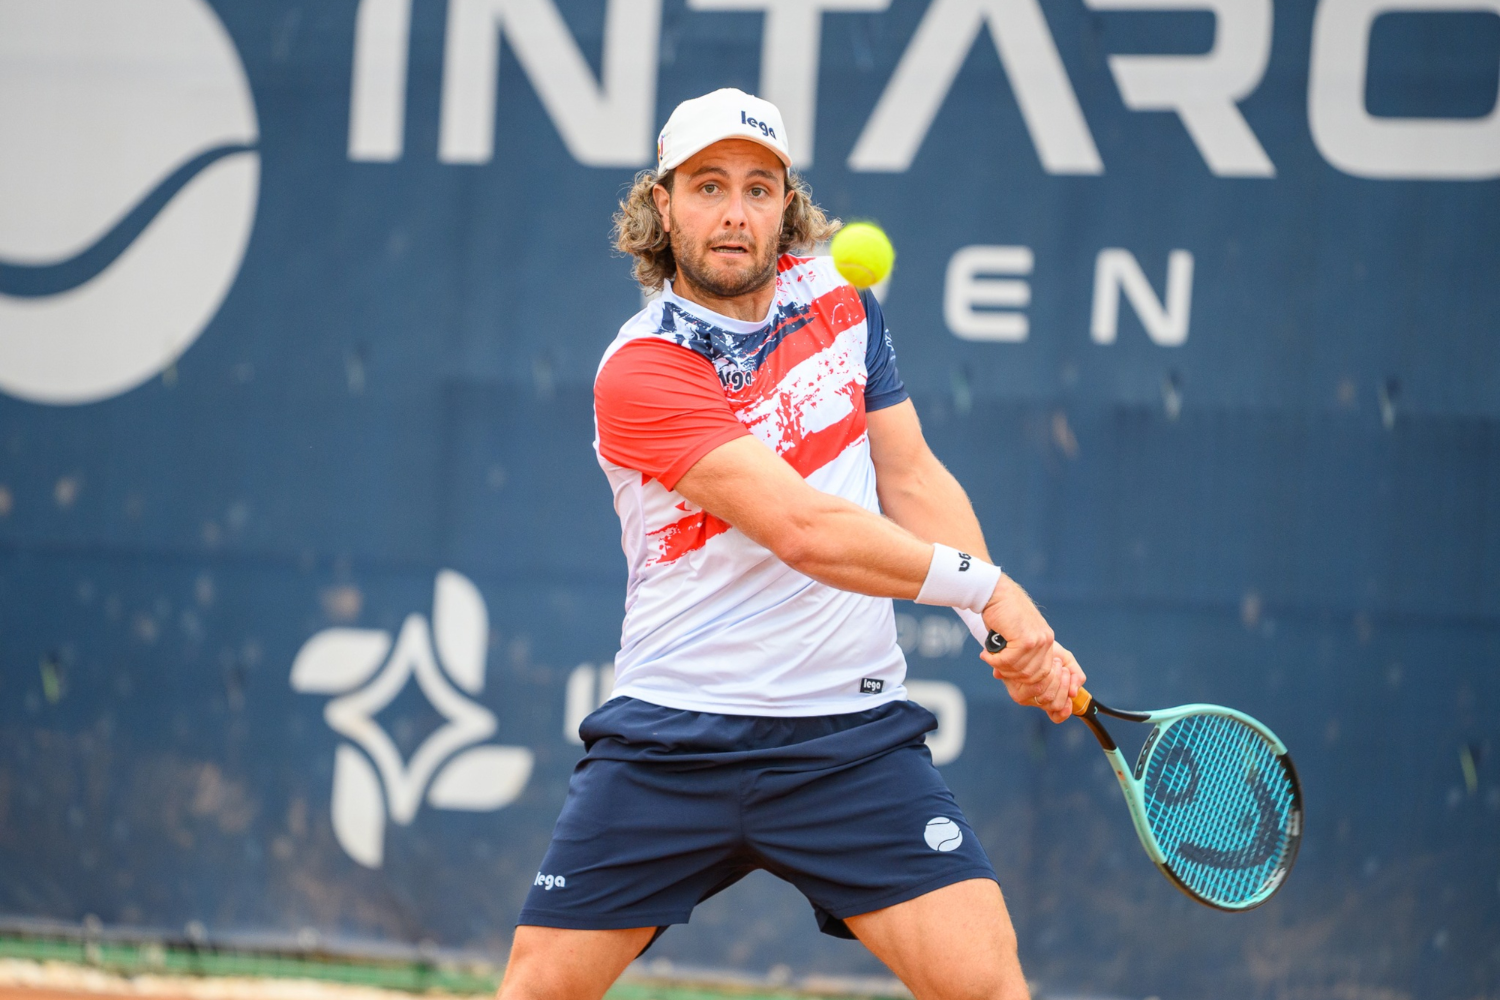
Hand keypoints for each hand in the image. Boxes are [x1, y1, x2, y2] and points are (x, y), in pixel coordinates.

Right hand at [978, 576, 1083, 721]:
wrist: (994, 593)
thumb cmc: (1002, 615)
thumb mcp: (1015, 638)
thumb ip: (1019, 658)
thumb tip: (1005, 679)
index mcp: (1048, 644)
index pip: (1052, 676)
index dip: (1046, 691)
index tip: (1029, 694)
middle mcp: (1048, 643)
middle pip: (1038, 678)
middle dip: (1016, 679)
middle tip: (998, 671)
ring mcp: (1040, 641)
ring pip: (1023, 671)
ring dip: (1004, 668)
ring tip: (991, 657)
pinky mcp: (1027, 638)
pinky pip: (1012, 662)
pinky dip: (997, 660)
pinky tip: (987, 654)